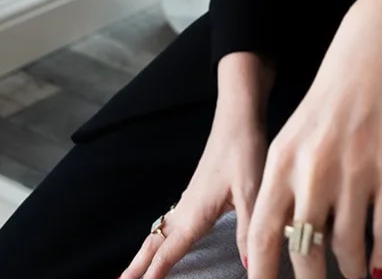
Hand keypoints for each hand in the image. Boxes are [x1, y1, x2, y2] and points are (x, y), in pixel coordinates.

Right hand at [119, 103, 267, 278]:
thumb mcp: (252, 191)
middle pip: (153, 245)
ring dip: (142, 255)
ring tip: (128, 273)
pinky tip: (162, 241)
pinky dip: (156, 240)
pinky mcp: (195, 193)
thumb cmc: (244, 151)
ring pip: (158, 234)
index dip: (150, 276)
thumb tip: (249, 267)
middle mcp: (186, 209)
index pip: (167, 253)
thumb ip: (248, 230)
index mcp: (195, 214)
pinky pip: (168, 223)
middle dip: (135, 268)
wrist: (238, 118)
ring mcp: (188, 200)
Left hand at [245, 2, 381, 278]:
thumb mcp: (297, 133)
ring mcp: (356, 170)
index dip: (264, 276)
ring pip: (349, 248)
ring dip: (353, 272)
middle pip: (306, 253)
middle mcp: (314, 170)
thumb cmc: (335, 91)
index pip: (264, 236)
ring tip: (357, 277)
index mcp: (282, 160)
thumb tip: (284, 244)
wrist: (379, 45)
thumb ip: (288, 184)